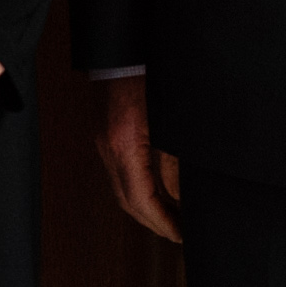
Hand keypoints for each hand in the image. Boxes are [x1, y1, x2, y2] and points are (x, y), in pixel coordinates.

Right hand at [94, 75, 182, 241]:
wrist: (125, 51)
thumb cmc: (148, 76)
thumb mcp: (170, 124)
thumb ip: (174, 163)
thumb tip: (181, 197)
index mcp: (125, 145)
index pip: (140, 200)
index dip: (162, 222)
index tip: (180, 235)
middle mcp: (109, 148)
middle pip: (127, 201)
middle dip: (153, 222)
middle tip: (179, 234)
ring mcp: (104, 143)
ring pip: (122, 190)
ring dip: (146, 208)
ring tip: (173, 217)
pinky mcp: (107, 137)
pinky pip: (120, 174)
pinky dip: (139, 190)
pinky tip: (159, 192)